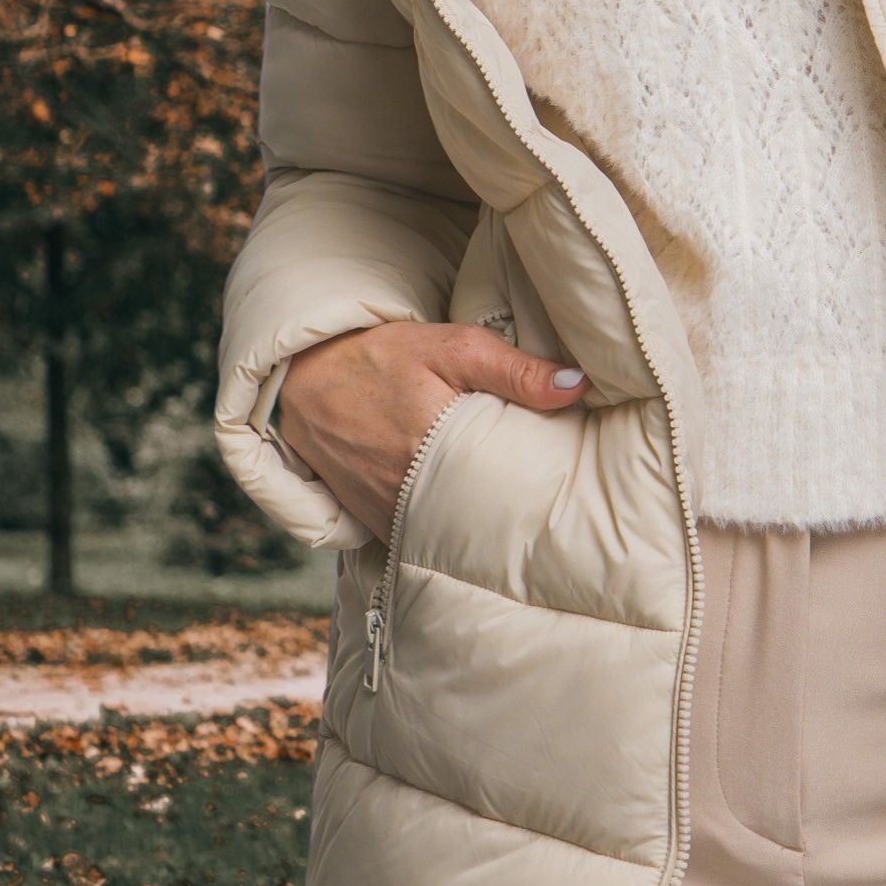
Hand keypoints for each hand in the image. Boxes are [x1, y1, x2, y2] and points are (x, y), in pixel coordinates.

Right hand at [275, 319, 589, 541]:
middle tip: (545, 507)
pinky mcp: (369, 522)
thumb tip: (580, 386)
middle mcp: (406, 493)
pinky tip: (461, 514)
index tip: (565, 491)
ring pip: (445, 534)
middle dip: (510, 516)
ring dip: (472, 526)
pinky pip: (413, 537)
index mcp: (434, 448)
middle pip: (478, 520)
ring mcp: (384, 513)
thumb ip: (515, 370)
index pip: (504, 491)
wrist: (305, 374)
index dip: (536, 494)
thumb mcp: (453, 348)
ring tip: (507, 511)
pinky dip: (437, 529)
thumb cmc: (383, 355)